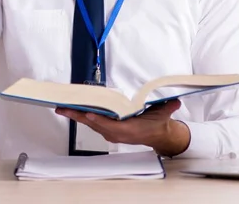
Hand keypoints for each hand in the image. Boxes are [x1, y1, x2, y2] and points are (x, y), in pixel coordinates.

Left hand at [55, 99, 190, 156]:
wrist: (158, 135)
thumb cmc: (157, 123)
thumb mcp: (163, 114)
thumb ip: (168, 108)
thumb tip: (175, 102)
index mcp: (128, 130)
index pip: (111, 126)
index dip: (99, 120)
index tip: (88, 113)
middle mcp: (116, 133)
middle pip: (94, 124)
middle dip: (78, 116)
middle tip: (63, 108)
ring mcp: (110, 133)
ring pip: (90, 124)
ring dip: (76, 116)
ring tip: (62, 107)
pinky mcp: (107, 130)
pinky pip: (92, 123)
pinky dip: (81, 116)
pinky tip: (73, 110)